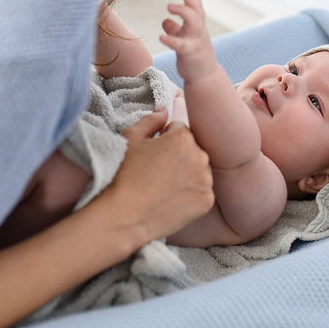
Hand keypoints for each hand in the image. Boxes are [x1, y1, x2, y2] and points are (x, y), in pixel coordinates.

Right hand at [106, 108, 213, 247]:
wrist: (122, 218)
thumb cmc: (121, 176)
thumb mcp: (130, 139)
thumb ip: (150, 120)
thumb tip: (164, 109)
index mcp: (183, 137)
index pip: (179, 130)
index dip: (165, 141)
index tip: (153, 155)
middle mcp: (200, 156)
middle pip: (192, 150)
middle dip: (179, 157)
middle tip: (157, 173)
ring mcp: (206, 180)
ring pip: (199, 170)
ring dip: (187, 174)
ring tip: (163, 188)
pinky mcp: (207, 200)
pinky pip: (202, 191)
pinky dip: (191, 194)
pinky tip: (172, 200)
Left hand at [160, 0, 216, 82]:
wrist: (204, 75)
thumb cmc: (194, 53)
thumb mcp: (188, 36)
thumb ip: (180, 24)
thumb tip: (168, 16)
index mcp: (197, 25)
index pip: (197, 5)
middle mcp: (198, 30)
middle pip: (197, 9)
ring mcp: (195, 41)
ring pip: (194, 22)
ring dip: (183, 12)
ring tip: (169, 7)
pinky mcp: (189, 53)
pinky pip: (180, 45)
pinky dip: (171, 39)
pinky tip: (161, 37)